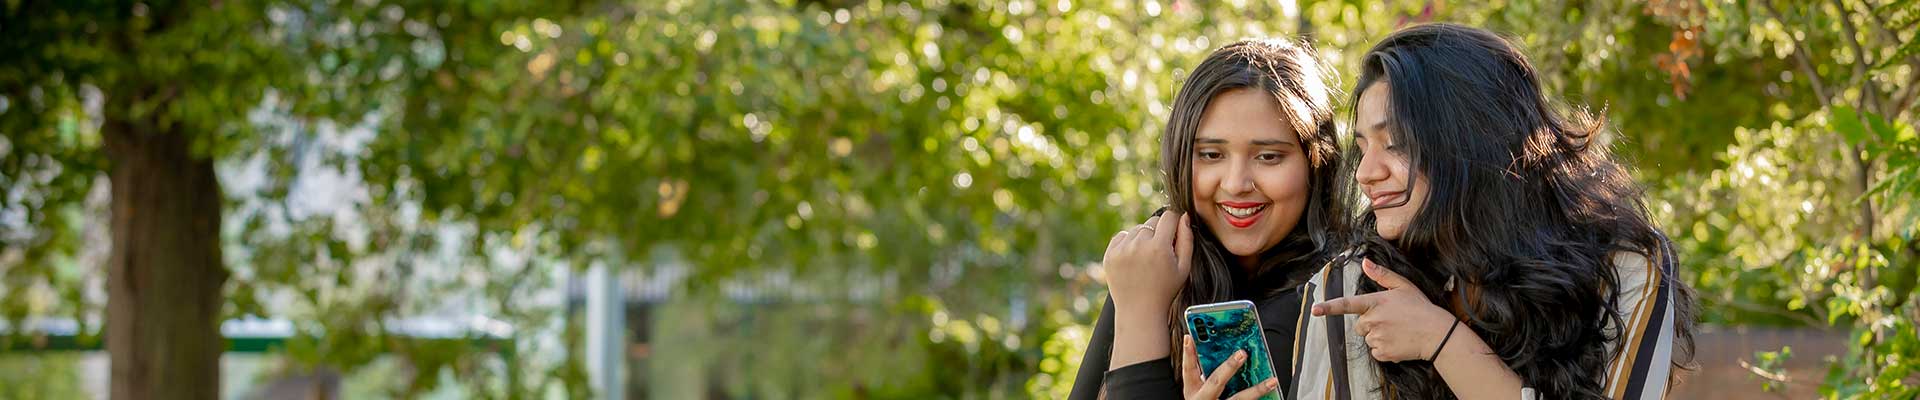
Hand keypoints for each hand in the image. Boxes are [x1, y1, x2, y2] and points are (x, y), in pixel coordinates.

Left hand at [1102, 212, 1193, 318]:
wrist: (1139, 311)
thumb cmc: (1166, 290)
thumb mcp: (1184, 267)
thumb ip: (1187, 239)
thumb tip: (1184, 216)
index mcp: (1159, 248)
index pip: (1168, 217)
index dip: (1174, 222)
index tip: (1174, 232)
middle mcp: (1138, 245)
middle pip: (1152, 222)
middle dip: (1158, 233)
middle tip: (1160, 253)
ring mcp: (1121, 250)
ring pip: (1137, 229)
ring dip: (1143, 238)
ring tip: (1146, 259)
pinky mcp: (1109, 255)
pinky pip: (1122, 236)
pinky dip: (1128, 243)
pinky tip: (1134, 260)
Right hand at [1182, 335, 1280, 399]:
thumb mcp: (1199, 390)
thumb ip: (1206, 373)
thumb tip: (1219, 350)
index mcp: (1193, 391)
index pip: (1188, 370)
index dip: (1188, 354)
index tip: (1190, 337)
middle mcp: (1203, 399)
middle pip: (1216, 382)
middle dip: (1229, 367)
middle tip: (1242, 353)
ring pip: (1239, 399)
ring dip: (1257, 390)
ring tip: (1272, 380)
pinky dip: (1261, 398)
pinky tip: (1272, 392)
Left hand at [1310, 259, 1458, 361]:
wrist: (1437, 334)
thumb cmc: (1421, 307)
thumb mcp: (1403, 286)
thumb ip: (1382, 275)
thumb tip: (1365, 262)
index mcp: (1375, 303)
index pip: (1347, 304)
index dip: (1329, 307)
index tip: (1315, 310)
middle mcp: (1373, 321)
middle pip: (1359, 325)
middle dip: (1370, 323)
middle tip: (1391, 320)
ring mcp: (1377, 338)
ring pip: (1368, 338)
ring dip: (1378, 335)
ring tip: (1398, 331)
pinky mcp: (1382, 353)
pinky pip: (1375, 351)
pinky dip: (1384, 348)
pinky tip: (1398, 341)